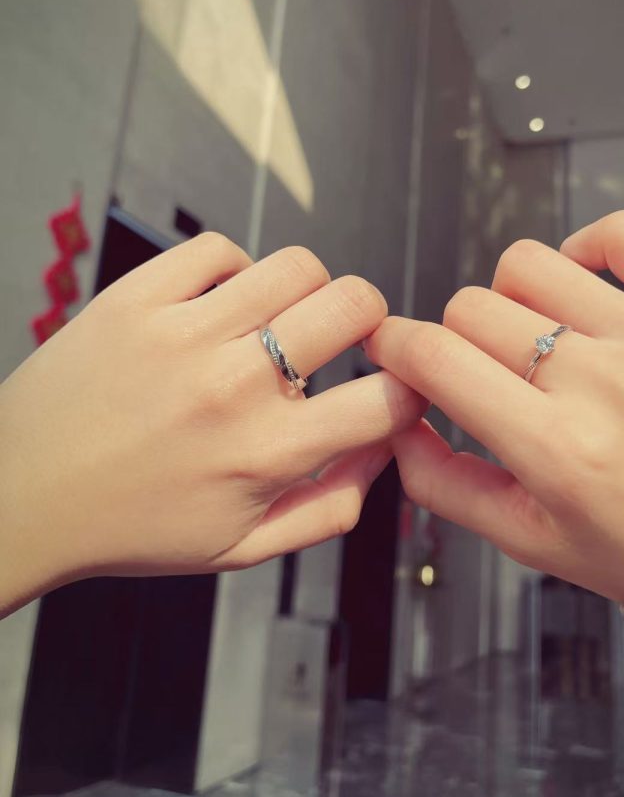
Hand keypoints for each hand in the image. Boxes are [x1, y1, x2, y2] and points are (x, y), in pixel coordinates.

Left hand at [0, 234, 424, 615]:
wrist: (20, 496)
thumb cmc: (130, 526)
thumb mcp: (240, 547)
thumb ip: (330, 507)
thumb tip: (386, 451)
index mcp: (266, 454)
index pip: (387, 397)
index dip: (410, 385)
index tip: (396, 383)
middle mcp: (233, 386)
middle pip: (354, 305)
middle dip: (370, 319)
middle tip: (347, 336)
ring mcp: (184, 333)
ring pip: (296, 265)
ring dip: (306, 290)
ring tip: (277, 320)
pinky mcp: (138, 298)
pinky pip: (219, 249)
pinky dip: (235, 270)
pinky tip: (220, 305)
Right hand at [365, 212, 623, 602]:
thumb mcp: (526, 537)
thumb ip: (443, 482)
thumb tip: (398, 419)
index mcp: (556, 448)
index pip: (437, 357)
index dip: (396, 344)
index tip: (394, 346)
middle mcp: (603, 383)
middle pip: (473, 307)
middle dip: (458, 337)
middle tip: (485, 368)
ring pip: (529, 263)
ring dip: (512, 296)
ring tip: (537, 334)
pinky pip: (620, 234)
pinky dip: (585, 249)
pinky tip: (583, 290)